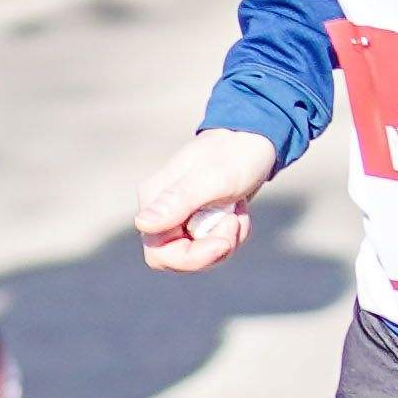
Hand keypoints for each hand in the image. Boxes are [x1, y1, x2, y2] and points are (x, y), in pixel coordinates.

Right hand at [134, 126, 277, 273]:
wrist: (256, 138)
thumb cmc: (235, 154)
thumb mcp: (212, 177)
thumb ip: (178, 200)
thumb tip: (142, 224)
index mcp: (154, 200)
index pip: (159, 253)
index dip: (192, 257)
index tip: (224, 242)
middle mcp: (162, 212)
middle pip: (177, 259)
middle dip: (212, 250)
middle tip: (234, 223)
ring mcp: (180, 218)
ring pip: (198, 255)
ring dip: (226, 240)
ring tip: (238, 212)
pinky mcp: (199, 221)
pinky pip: (213, 246)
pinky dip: (232, 234)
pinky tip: (239, 212)